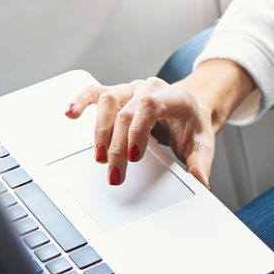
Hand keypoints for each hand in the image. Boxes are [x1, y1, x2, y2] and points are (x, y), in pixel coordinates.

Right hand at [66, 76, 220, 187]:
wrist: (191, 107)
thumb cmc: (193, 124)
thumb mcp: (202, 144)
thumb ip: (201, 164)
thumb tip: (201, 184)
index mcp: (173, 97)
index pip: (150, 105)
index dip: (138, 129)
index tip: (133, 156)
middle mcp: (149, 89)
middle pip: (126, 112)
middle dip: (117, 145)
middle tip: (115, 173)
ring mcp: (131, 89)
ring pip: (108, 100)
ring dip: (100, 130)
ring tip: (99, 156)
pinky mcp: (118, 94)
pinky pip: (95, 92)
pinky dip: (81, 101)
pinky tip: (71, 114)